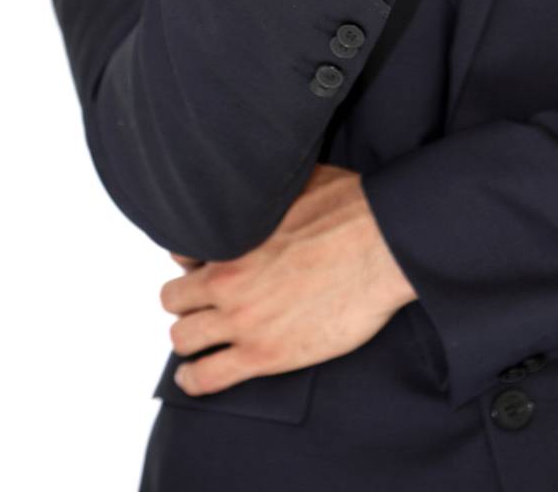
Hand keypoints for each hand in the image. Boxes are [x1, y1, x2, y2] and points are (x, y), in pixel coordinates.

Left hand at [159, 163, 417, 394]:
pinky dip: (194, 380)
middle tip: (203, 305)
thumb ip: (266, 190)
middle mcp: (226, 279)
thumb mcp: (296, 180)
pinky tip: (192, 377)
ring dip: (189, 339)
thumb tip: (261, 178)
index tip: (205, 267)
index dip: (194, 262)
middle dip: (186, 301)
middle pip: (174, 299)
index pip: (181, 254)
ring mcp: (242, 320)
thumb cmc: (349, 207)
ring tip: (199, 342)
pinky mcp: (264, 355)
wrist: (383, 245)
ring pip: (182, 339)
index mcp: (231, 236)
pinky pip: (207, 377)